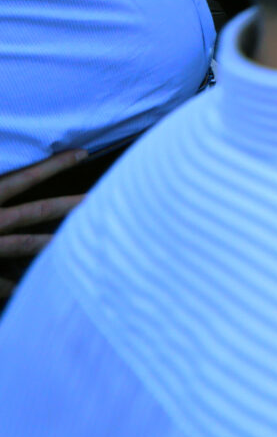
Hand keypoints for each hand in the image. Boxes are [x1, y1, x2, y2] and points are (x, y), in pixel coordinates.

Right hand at [0, 148, 88, 304]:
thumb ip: (0, 186)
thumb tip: (5, 147)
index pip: (22, 177)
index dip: (53, 165)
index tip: (83, 152)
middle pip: (38, 211)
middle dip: (74, 204)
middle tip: (106, 197)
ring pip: (25, 246)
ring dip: (56, 243)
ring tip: (86, 240)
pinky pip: (1, 283)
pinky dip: (10, 285)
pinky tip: (25, 289)